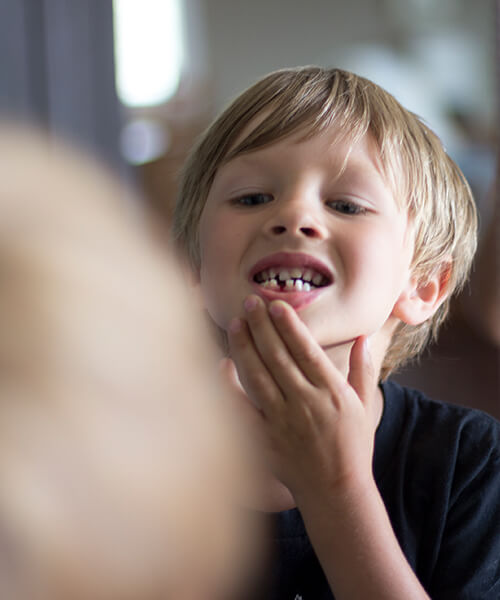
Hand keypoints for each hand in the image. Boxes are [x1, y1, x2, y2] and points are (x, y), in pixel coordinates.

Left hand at [226, 294, 379, 504]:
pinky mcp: (265, 439)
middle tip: (249, 302)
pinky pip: (242, 410)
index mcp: (331, 392)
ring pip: (258, 376)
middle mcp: (305, 403)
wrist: (337, 491)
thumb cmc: (353, 447)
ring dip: (245, 347)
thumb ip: (362, 370)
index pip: (306, 350)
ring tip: (235, 323)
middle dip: (262, 326)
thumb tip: (363, 337)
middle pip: (278, 357)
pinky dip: (229, 388)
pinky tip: (222, 365)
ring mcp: (283, 421)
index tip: (276, 304)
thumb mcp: (363, 406)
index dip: (289, 325)